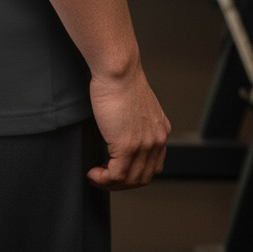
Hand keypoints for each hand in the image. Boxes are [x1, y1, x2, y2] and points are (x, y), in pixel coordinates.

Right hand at [86, 66, 169, 189]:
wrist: (117, 69)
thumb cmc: (120, 77)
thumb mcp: (136, 103)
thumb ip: (135, 121)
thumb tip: (121, 132)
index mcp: (160, 130)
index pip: (153, 165)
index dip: (133, 173)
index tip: (116, 171)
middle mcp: (157, 140)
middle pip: (143, 177)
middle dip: (121, 183)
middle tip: (103, 178)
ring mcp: (143, 145)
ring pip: (129, 180)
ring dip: (110, 184)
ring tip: (95, 176)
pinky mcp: (127, 146)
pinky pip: (116, 175)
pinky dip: (102, 179)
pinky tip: (92, 173)